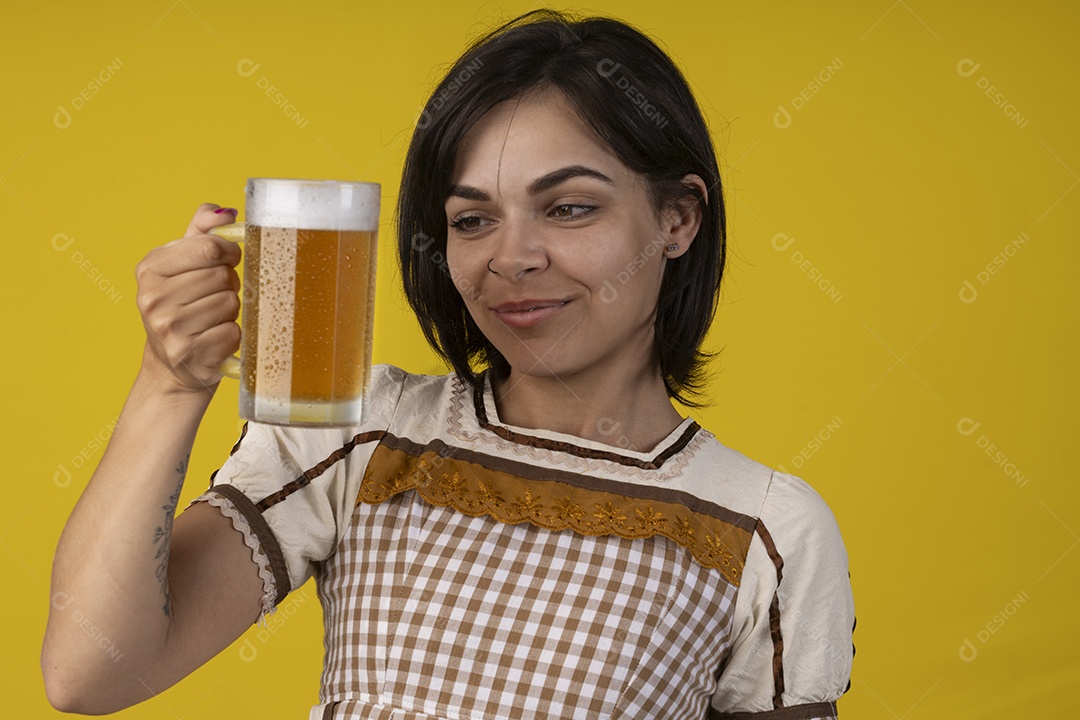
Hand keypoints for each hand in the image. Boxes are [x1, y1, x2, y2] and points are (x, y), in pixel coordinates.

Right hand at [135, 204, 242, 391]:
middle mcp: (153, 298)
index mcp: (150, 269)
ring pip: (230, 303)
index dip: (229, 253)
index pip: (209, 247)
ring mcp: (169, 329)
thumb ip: (201, 231)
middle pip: (222, 276)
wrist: (172, 365)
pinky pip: (233, 332)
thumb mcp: (182, 264)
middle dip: (230, 284)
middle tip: (217, 294)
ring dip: (231, 311)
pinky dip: (233, 335)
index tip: (228, 261)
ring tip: (213, 317)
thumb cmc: (183, 305)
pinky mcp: (190, 354)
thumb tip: (226, 212)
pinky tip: (215, 338)